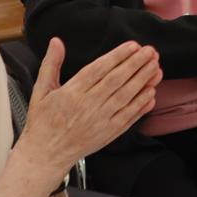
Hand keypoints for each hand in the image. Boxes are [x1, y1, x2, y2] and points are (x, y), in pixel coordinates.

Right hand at [18, 38, 160, 176]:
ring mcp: (100, 120)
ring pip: (126, 97)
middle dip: (136, 64)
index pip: (99, 69)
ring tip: (156, 67)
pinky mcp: (108, 133)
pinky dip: (141, 105)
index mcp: (72, 92)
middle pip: (117, 80)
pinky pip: (128, 117)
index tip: (133, 45)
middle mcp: (88, 105)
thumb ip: (51, 64)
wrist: (46, 155)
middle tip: (151, 51)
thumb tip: (56, 41)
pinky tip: (151, 92)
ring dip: (143, 81)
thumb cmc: (43, 122)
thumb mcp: (41, 91)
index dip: (118, 56)